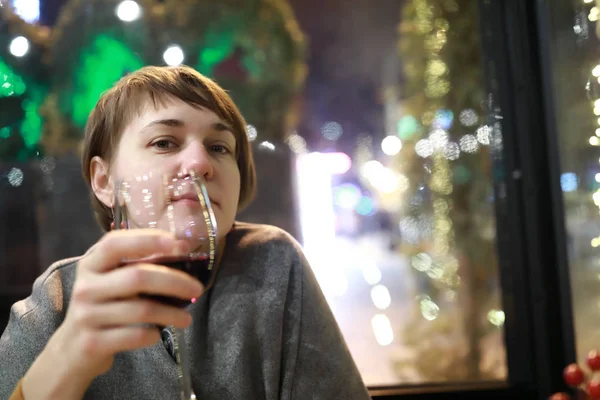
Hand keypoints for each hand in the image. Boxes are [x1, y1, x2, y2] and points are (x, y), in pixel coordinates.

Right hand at [22, 229, 203, 398]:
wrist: (72, 349)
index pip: (116, 243)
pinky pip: (135, 336)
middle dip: (174, 281)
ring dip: (171, 313)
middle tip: (197, 289)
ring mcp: (86, 315)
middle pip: (137, 277)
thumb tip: (183, 255)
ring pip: (141, 310)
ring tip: (187, 319)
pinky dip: (153, 335)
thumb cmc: (104, 306)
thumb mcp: (110, 280)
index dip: (150, 240)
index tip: (183, 246)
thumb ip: (137, 266)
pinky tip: (159, 334)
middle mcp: (85, 287)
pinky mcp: (92, 343)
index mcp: (91, 264)